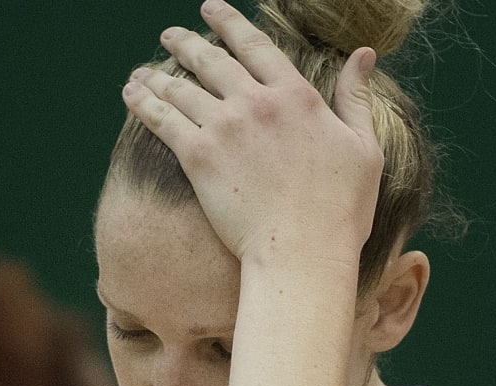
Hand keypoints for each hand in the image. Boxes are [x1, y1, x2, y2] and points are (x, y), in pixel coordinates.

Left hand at [122, 0, 383, 265]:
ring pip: (182, 88)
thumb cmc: (340, 209)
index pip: (257, 46)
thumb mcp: (364, 147)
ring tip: (141, 71)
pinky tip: (131, 93)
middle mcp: (257, 102)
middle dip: (188, 42)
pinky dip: (143, 103)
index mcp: (297, 96)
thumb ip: (356, 98)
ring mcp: (225, 127)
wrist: (302, 251)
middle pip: (212, 60)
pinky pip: (162, 120)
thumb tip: (364, 55)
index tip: (212, 9)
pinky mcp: (199, 156)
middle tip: (170, 34)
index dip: (231, 23)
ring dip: (158, 75)